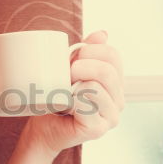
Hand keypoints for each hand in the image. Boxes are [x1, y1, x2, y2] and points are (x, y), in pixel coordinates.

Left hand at [24, 30, 124, 154]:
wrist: (43, 127)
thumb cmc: (57, 97)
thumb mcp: (71, 69)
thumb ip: (87, 51)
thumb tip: (102, 33)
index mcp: (116, 83)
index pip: (113, 56)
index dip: (91, 50)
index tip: (74, 57)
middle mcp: (119, 100)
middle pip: (107, 71)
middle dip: (81, 66)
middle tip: (66, 74)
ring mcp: (111, 117)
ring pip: (96, 87)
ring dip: (74, 85)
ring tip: (65, 91)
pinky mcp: (98, 129)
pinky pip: (86, 105)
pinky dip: (73, 100)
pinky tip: (67, 105)